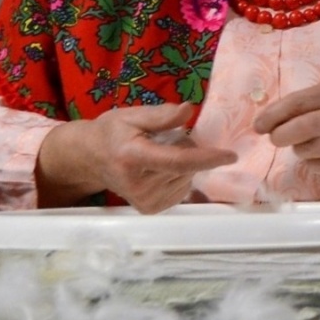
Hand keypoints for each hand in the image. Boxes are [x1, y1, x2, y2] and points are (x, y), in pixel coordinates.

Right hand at [36, 103, 236, 212]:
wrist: (89, 159)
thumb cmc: (112, 133)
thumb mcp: (131, 116)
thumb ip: (161, 115)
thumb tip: (189, 110)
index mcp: (134, 158)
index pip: (178, 161)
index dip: (207, 158)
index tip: (231, 155)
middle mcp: (140, 185)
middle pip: (186, 167)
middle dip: (187, 150)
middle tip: (165, 140)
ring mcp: (145, 201)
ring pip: (186, 178)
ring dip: (182, 165)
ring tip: (157, 155)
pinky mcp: (150, 209)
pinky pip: (181, 189)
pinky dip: (178, 177)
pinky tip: (158, 170)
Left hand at [253, 80, 319, 198]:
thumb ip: (307, 104)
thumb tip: (267, 120)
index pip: (299, 102)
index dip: (274, 115)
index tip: (258, 125)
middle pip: (303, 128)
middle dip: (281, 136)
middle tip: (275, 139)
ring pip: (308, 150)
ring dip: (300, 150)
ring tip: (307, 144)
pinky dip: (313, 163)